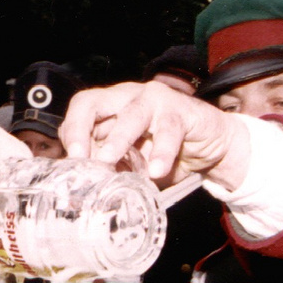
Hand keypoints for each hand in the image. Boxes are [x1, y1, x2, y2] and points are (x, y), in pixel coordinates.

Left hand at [60, 81, 250, 189]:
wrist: (211, 147)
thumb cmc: (163, 152)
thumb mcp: (129, 163)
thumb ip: (108, 167)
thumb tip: (81, 185)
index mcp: (108, 107)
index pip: (80, 111)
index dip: (71, 132)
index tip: (70, 160)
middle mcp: (126, 97)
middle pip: (93, 103)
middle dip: (80, 129)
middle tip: (79, 156)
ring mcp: (154, 100)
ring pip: (131, 114)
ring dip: (118, 139)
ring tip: (108, 160)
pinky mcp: (181, 110)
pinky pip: (169, 129)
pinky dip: (161, 152)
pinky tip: (156, 170)